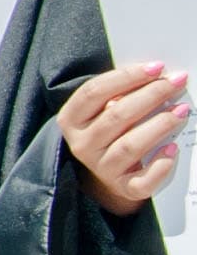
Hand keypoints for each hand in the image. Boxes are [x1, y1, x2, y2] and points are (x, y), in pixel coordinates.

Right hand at [66, 60, 189, 219]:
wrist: (112, 175)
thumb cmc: (114, 132)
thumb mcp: (104, 111)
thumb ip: (119, 95)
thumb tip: (155, 75)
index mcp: (71, 120)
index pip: (94, 92)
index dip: (126, 77)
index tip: (157, 67)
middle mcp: (82, 145)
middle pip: (116, 116)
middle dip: (151, 95)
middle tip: (176, 82)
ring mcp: (101, 168)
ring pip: (130, 145)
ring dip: (159, 125)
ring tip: (181, 110)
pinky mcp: (123, 187)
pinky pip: (142, 180)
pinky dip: (159, 165)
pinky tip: (173, 149)